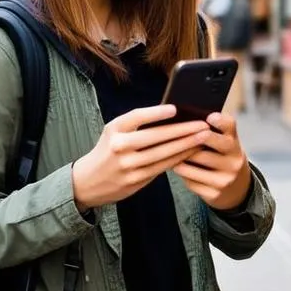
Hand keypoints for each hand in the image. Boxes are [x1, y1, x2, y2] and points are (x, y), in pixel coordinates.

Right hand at [72, 104, 210, 211]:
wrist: (88, 181)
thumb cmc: (107, 151)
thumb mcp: (113, 132)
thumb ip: (135, 125)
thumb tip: (171, 116)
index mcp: (114, 130)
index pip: (136, 117)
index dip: (156, 113)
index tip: (175, 109)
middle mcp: (119, 147)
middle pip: (155, 137)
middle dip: (182, 130)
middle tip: (202, 124)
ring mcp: (128, 165)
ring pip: (162, 154)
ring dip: (186, 145)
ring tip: (203, 137)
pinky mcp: (136, 180)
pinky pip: (162, 167)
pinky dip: (178, 159)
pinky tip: (190, 152)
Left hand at [173, 113, 251, 210]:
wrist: (238, 189)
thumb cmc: (224, 158)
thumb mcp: (226, 142)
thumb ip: (214, 130)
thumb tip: (185, 120)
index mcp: (234, 143)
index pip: (229, 126)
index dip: (219, 121)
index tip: (208, 117)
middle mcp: (234, 160)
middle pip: (204, 145)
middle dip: (187, 140)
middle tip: (173, 136)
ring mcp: (225, 179)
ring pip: (192, 166)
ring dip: (178, 159)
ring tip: (169, 153)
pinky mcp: (215, 194)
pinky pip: (190, 182)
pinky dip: (182, 174)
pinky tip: (176, 168)